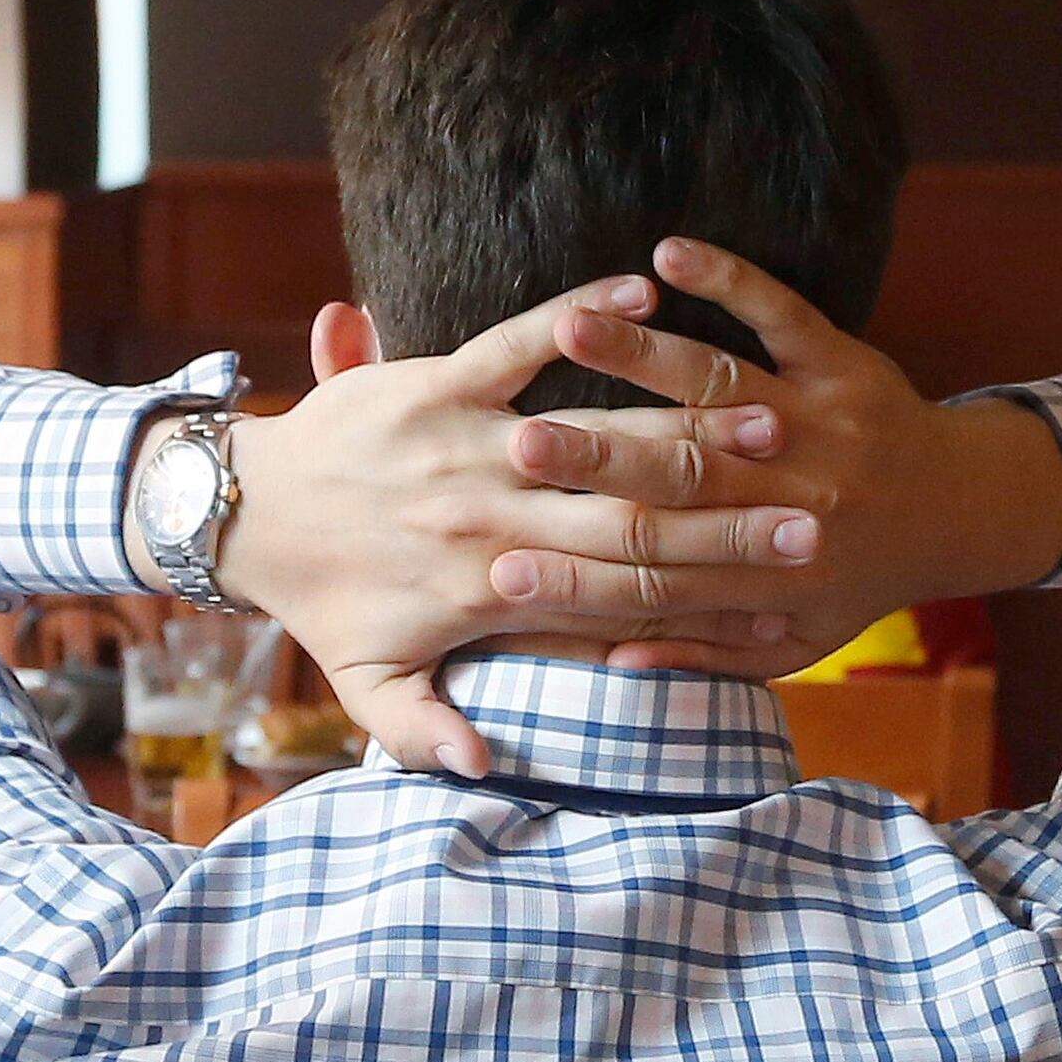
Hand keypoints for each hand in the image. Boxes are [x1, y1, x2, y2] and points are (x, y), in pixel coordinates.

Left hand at [207, 277, 821, 775]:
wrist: (237, 512)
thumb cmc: (318, 601)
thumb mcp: (368, 687)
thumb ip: (432, 730)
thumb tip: (492, 769)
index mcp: (488, 591)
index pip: (621, 596)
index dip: (708, 595)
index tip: (788, 587)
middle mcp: (488, 517)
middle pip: (634, 520)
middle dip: (732, 520)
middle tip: (823, 511)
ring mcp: (463, 443)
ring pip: (597, 434)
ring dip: (687, 426)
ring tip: (771, 420)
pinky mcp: (435, 380)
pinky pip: (517, 340)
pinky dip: (580, 316)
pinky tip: (647, 292)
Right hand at [496, 240, 1061, 682]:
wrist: (964, 509)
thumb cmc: (861, 579)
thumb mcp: (795, 641)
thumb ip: (707, 653)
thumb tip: (619, 658)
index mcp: (774, 574)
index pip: (658, 578)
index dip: (578, 577)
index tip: (499, 566)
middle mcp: (795, 495)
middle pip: (679, 476)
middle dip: (596, 458)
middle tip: (517, 444)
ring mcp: (819, 420)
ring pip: (718, 383)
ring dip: (642, 356)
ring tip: (573, 332)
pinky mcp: (841, 361)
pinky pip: (780, 311)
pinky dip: (728, 278)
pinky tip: (670, 255)